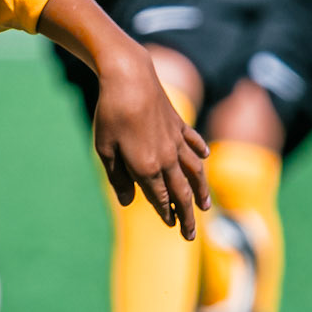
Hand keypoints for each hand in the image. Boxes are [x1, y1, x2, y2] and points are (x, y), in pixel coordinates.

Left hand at [93, 42, 210, 238]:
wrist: (129, 77)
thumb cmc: (111, 114)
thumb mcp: (105, 150)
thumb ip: (118, 178)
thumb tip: (128, 202)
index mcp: (147, 168)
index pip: (161, 199)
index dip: (166, 214)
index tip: (170, 226)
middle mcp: (167, 158)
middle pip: (182, 192)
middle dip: (187, 215)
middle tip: (191, 234)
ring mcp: (176, 140)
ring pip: (195, 171)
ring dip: (201, 190)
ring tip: (206, 205)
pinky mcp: (179, 124)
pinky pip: (194, 143)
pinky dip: (200, 152)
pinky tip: (205, 158)